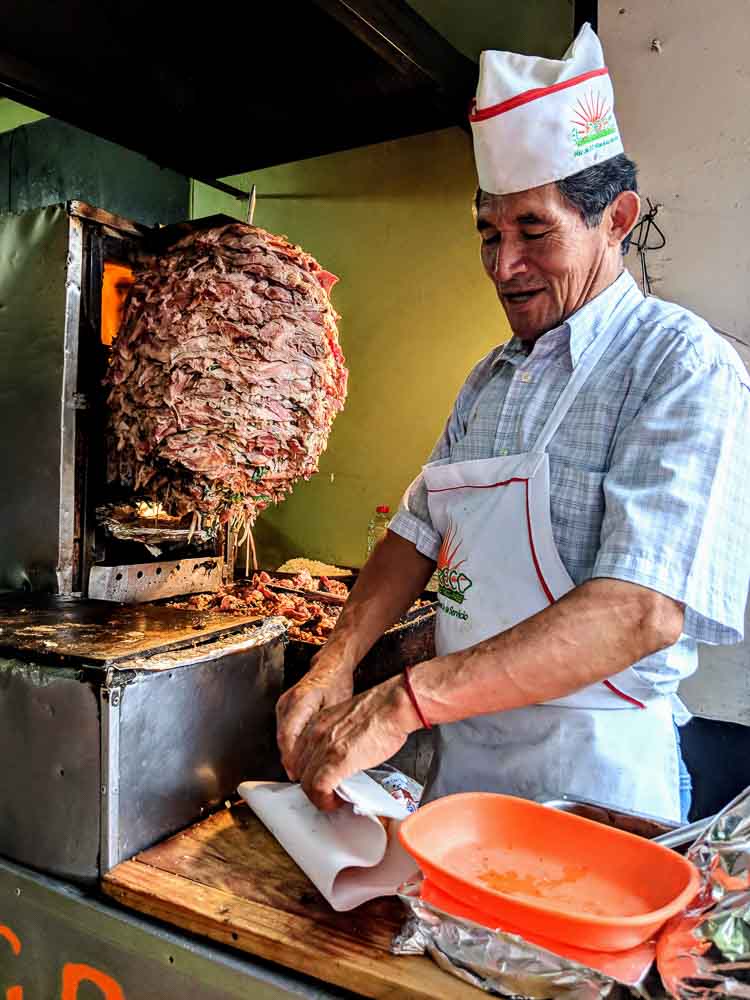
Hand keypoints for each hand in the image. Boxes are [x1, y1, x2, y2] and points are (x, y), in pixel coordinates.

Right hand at [276, 653, 353, 779]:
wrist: (330, 666)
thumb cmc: (336, 682)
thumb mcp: (338, 705)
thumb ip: (328, 727)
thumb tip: (324, 752)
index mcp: (299, 701)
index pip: (287, 737)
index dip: (291, 759)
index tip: (298, 775)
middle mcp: (286, 704)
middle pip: (283, 741)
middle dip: (292, 762)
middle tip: (304, 779)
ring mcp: (283, 706)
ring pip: (283, 739)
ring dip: (292, 755)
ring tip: (304, 772)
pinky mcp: (285, 710)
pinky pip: (285, 734)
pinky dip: (293, 747)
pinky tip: (304, 757)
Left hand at [296, 675, 419, 810]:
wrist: (394, 705)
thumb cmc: (381, 710)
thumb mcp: (349, 720)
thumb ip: (338, 735)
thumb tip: (340, 756)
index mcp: (318, 722)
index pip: (297, 754)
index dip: (307, 772)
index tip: (318, 779)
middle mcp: (316, 733)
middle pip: (298, 770)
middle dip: (311, 785)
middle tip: (328, 792)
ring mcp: (325, 747)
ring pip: (305, 783)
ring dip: (318, 796)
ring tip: (334, 798)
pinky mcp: (338, 760)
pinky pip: (319, 788)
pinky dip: (325, 800)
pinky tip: (337, 801)